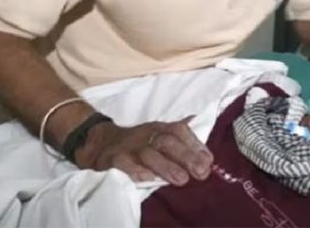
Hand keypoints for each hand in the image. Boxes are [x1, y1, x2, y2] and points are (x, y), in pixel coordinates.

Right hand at [75, 116, 213, 185]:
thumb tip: (206, 150)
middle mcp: (146, 135)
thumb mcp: (158, 135)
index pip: (179, 131)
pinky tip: (148, 179)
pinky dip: (136, 171)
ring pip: (149, 154)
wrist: (100, 143)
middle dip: (186, 156)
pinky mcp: (113, 159)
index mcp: (159, 128)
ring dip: (166, 167)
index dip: (195, 144)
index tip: (208, 160)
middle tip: (201, 172)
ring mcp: (130, 147)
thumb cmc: (138, 143)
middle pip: (167, 142)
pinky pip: (125, 164)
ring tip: (182, 179)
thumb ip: (181, 141)